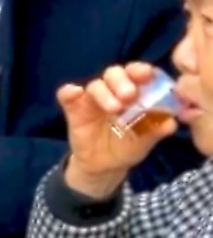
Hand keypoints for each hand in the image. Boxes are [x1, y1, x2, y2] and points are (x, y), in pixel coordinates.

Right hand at [57, 63, 175, 198]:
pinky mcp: (74, 110)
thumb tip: (171, 123)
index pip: (137, 73)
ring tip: (114, 108)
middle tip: (129, 95)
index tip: (147, 75)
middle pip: (114, 74)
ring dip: (104, 92)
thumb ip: (157, 130)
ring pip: (95, 85)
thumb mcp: (146, 140)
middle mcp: (113, 92)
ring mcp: (92, 100)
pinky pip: (67, 95)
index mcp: (134, 93)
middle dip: (122, 81)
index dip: (141, 70)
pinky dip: (69, 92)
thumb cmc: (128, 146)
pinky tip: (74, 93)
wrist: (104, 166)